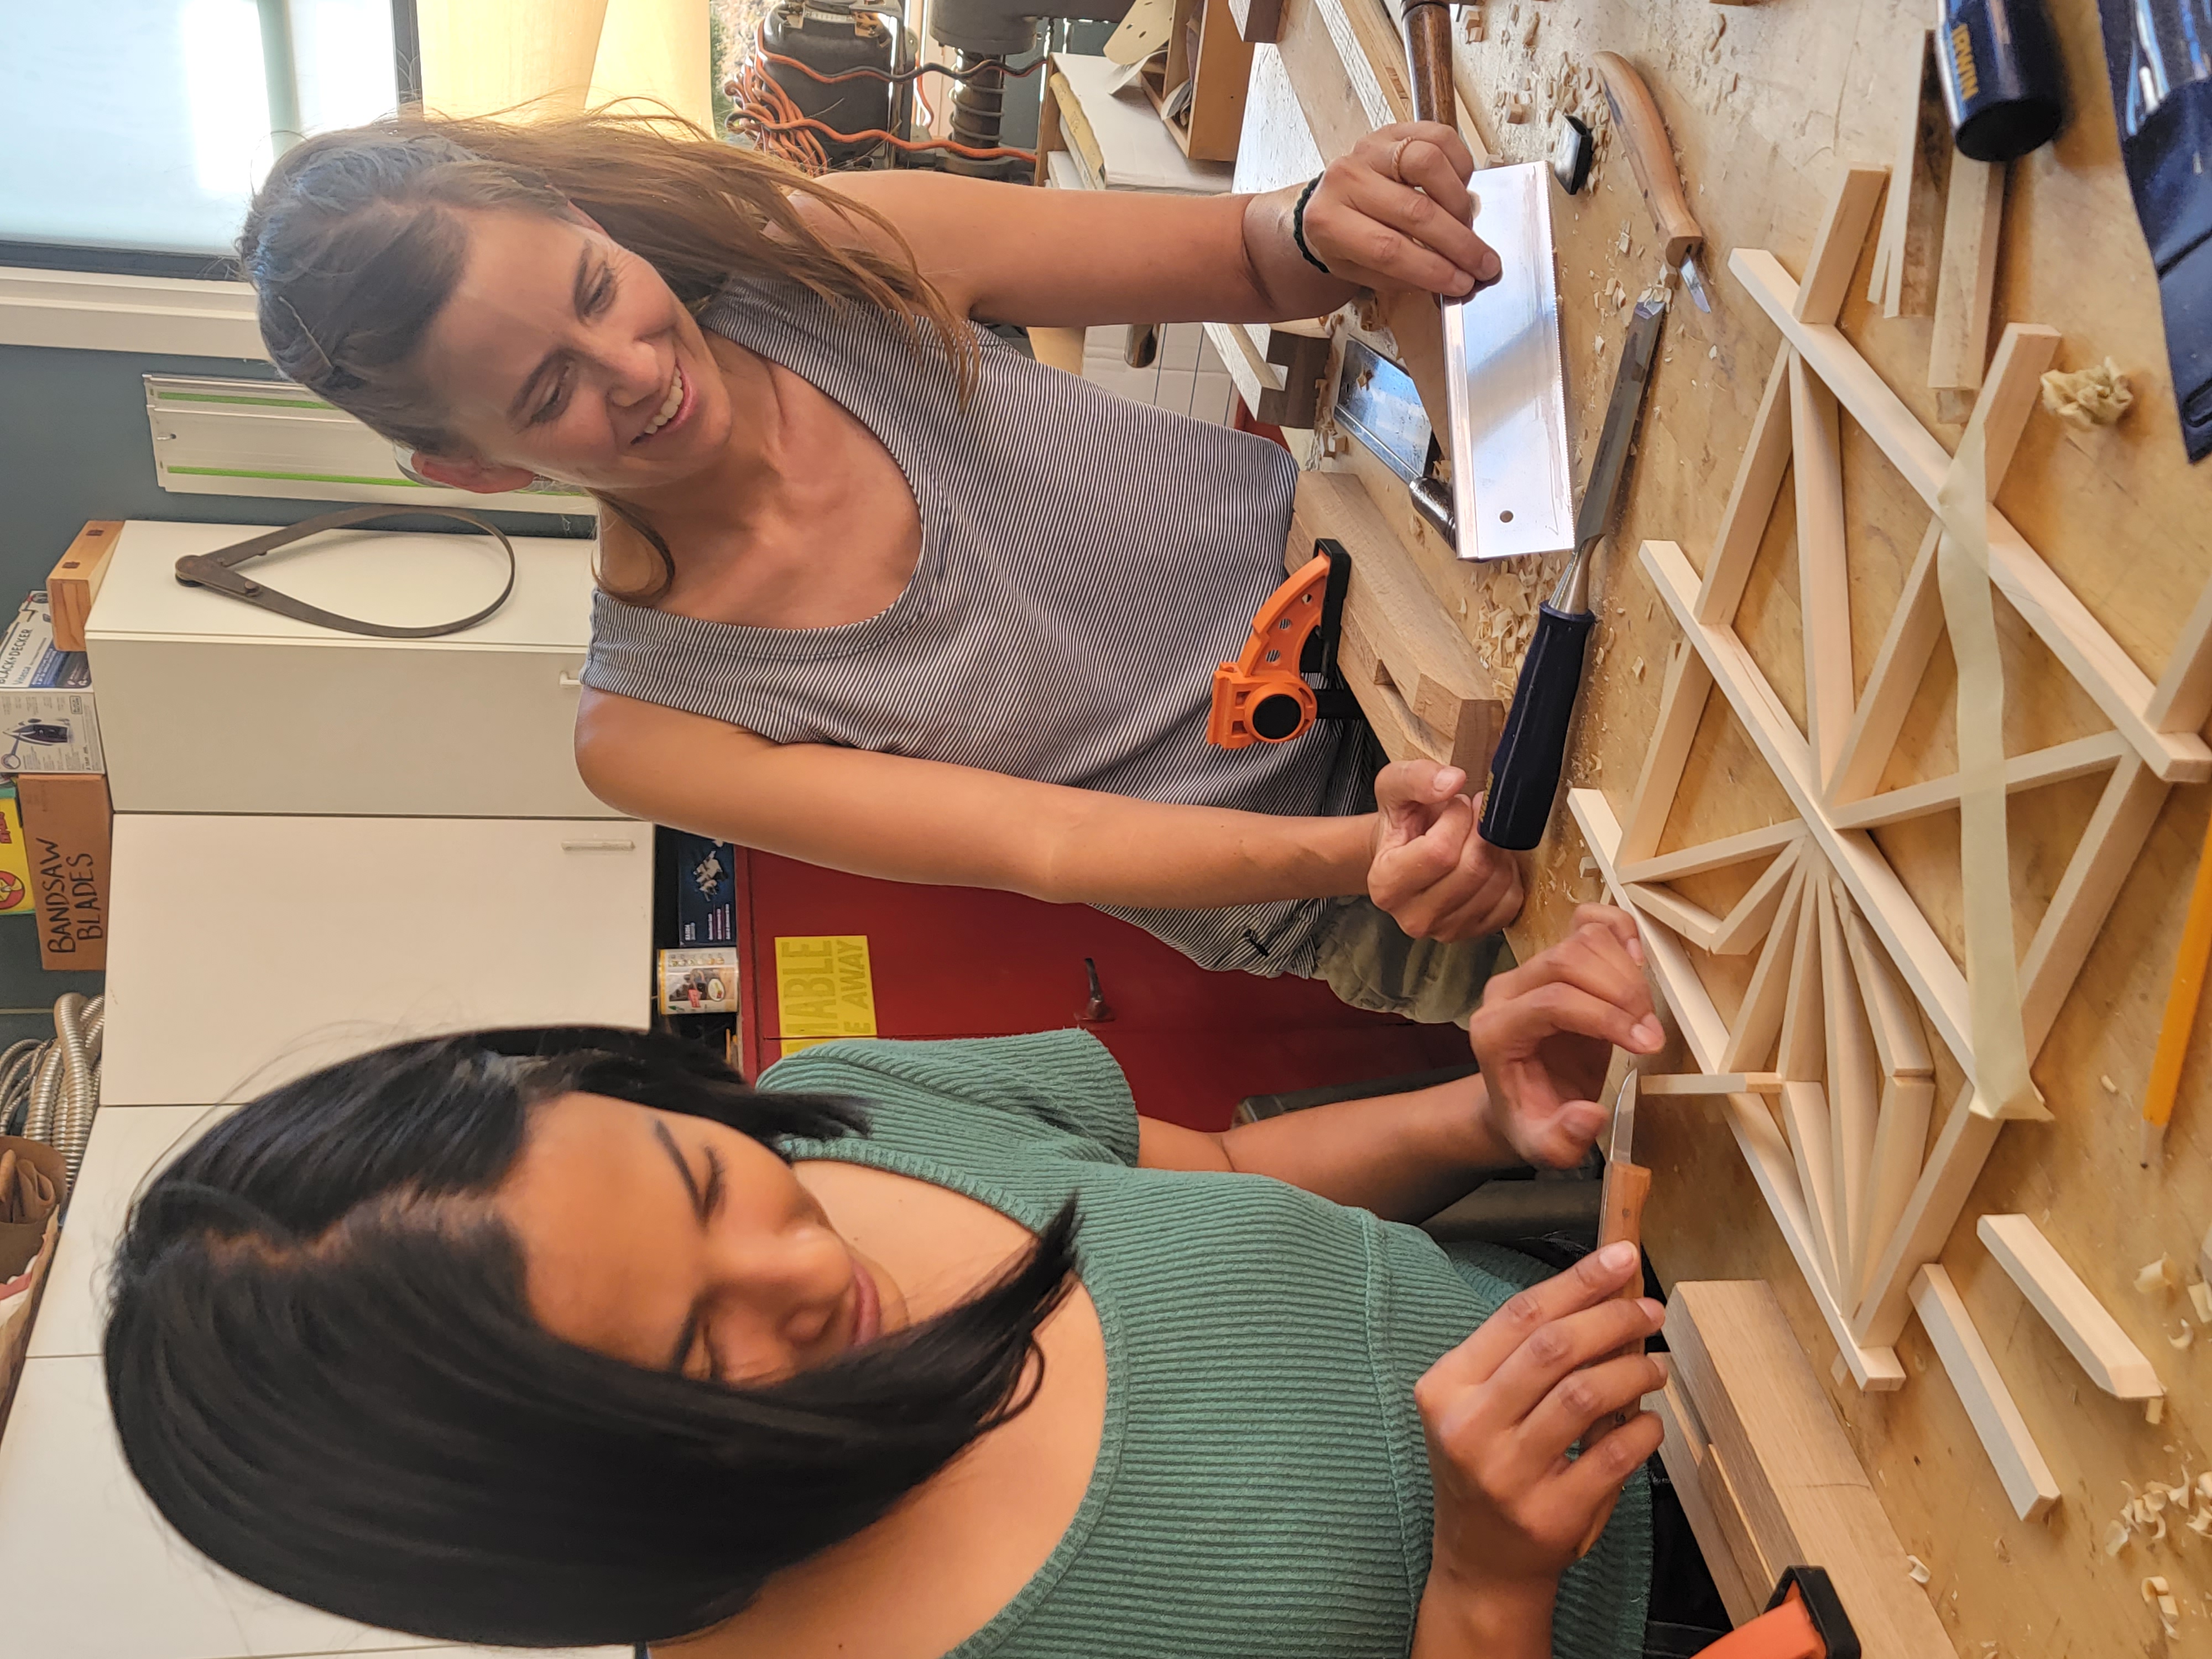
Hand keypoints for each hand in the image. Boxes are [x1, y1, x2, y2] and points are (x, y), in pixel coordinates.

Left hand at [1300, 123, 1500, 298]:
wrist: (1331, 201)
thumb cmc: (1346, 240)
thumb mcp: (1361, 271)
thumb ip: (1403, 276)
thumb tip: (1458, 277)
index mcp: (1328, 222)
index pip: (1388, 249)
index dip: (1431, 269)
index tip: (1462, 283)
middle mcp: (1346, 178)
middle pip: (1415, 210)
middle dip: (1458, 243)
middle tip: (1483, 263)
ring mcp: (1370, 148)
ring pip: (1429, 163)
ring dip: (1459, 202)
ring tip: (1467, 225)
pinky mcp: (1394, 130)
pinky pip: (1439, 138)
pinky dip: (1460, 166)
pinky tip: (1459, 191)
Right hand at [1367, 759, 1523, 941]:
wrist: (1405, 851)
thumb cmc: (1401, 823)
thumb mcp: (1395, 788)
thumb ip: (1417, 778)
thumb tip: (1452, 782)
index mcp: (1386, 885)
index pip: (1440, 852)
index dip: (1458, 819)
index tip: (1456, 804)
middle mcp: (1413, 918)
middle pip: (1472, 869)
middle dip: (1481, 832)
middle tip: (1474, 815)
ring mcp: (1445, 930)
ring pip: (1495, 884)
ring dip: (1496, 850)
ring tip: (1478, 836)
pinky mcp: (1474, 933)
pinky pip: (1510, 901)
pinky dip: (1508, 874)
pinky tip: (1489, 859)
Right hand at [1417, 1243, 1666, 1597]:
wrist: (1480, 1563)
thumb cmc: (1488, 1467)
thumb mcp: (1479, 1405)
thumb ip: (1525, 1356)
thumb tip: (1602, 1296)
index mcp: (1446, 1388)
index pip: (1518, 1315)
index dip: (1576, 1280)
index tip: (1619, 1257)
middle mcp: (1469, 1428)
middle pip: (1554, 1348)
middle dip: (1612, 1317)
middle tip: (1648, 1308)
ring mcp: (1508, 1475)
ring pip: (1586, 1395)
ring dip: (1634, 1369)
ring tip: (1654, 1364)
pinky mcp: (1551, 1515)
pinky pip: (1614, 1454)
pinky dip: (1644, 1429)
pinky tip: (1650, 1421)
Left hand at [1468, 906, 1662, 1167]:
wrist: (1520, 1100)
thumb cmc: (1531, 1118)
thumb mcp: (1541, 1147)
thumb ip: (1561, 1140)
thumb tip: (1590, 1114)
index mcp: (1495, 1031)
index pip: (1552, 1001)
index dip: (1605, 1017)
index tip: (1648, 1046)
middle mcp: (1507, 991)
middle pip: (1567, 961)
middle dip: (1621, 995)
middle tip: (1651, 1036)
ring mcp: (1531, 968)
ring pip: (1582, 939)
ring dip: (1627, 973)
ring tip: (1646, 1017)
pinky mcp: (1557, 958)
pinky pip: (1588, 924)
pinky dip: (1620, 934)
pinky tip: (1639, 965)